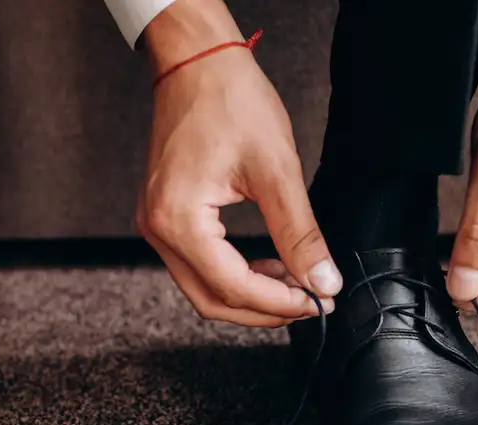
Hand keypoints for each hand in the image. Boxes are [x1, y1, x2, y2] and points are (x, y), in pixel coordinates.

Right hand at [136, 0, 341, 327]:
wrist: (198, 63)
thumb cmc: (229, 101)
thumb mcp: (276, 170)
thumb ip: (299, 234)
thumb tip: (322, 280)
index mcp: (178, 220)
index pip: (231, 287)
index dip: (278, 303)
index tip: (317, 302)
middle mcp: (157, 229)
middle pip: (211, 300)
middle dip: (263, 309)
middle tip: (308, 302)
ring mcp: (155, 224)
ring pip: (203, 287)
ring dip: (249, 294)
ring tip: (294, 282)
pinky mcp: (164, 216)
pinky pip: (197, 265)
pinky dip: (233, 273)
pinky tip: (267, 265)